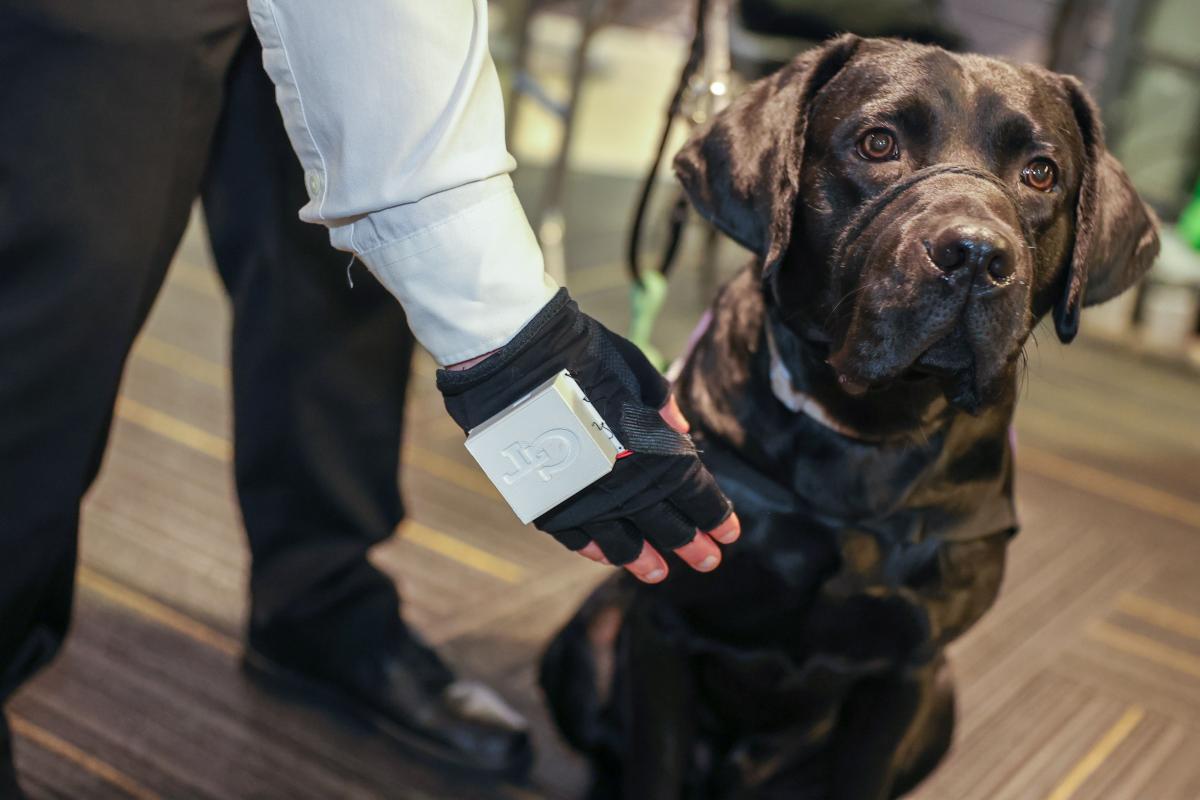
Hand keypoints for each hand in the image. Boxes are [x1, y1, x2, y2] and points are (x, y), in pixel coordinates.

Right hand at [438, 290, 739, 583]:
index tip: (730, 532)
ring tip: (659, 572)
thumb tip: (682, 435)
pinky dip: (596, 551)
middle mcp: (626, 485)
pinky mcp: (548, 504)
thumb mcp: (638, 372)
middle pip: (667, 526)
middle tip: (707, 561)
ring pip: (623, 544)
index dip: (716, 517)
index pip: (697, 497)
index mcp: (657, 452)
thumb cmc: (583, 353)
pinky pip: (577, 539)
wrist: (517, 354)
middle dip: (692, 545)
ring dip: (645, 560)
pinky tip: (609, 559)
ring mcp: (585, 499)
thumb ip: (664, 410)